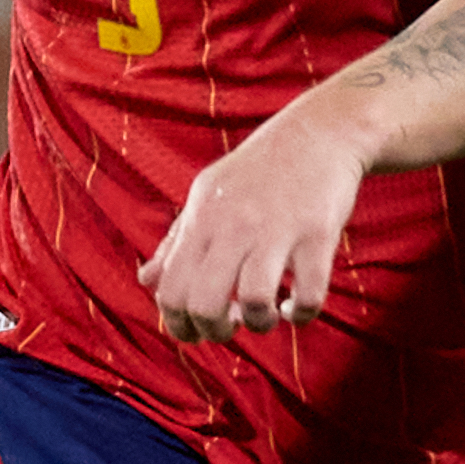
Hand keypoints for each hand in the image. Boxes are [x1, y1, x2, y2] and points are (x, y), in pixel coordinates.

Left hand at [139, 106, 367, 342]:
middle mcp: (234, 226)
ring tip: (267, 316)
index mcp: (202, 220)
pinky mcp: (318, 234)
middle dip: (216, 332)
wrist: (319, 131)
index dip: (179, 325)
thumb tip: (145, 280)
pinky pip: (309, 295)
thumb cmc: (258, 168)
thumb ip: (176, 240)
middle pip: (205, 303)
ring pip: (256, 302)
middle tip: (232, 327)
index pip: (170, 290)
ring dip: (260, 325)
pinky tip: (296, 306)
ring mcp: (277, 230)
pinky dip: (301, 314)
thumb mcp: (205, 194)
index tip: (198, 329)